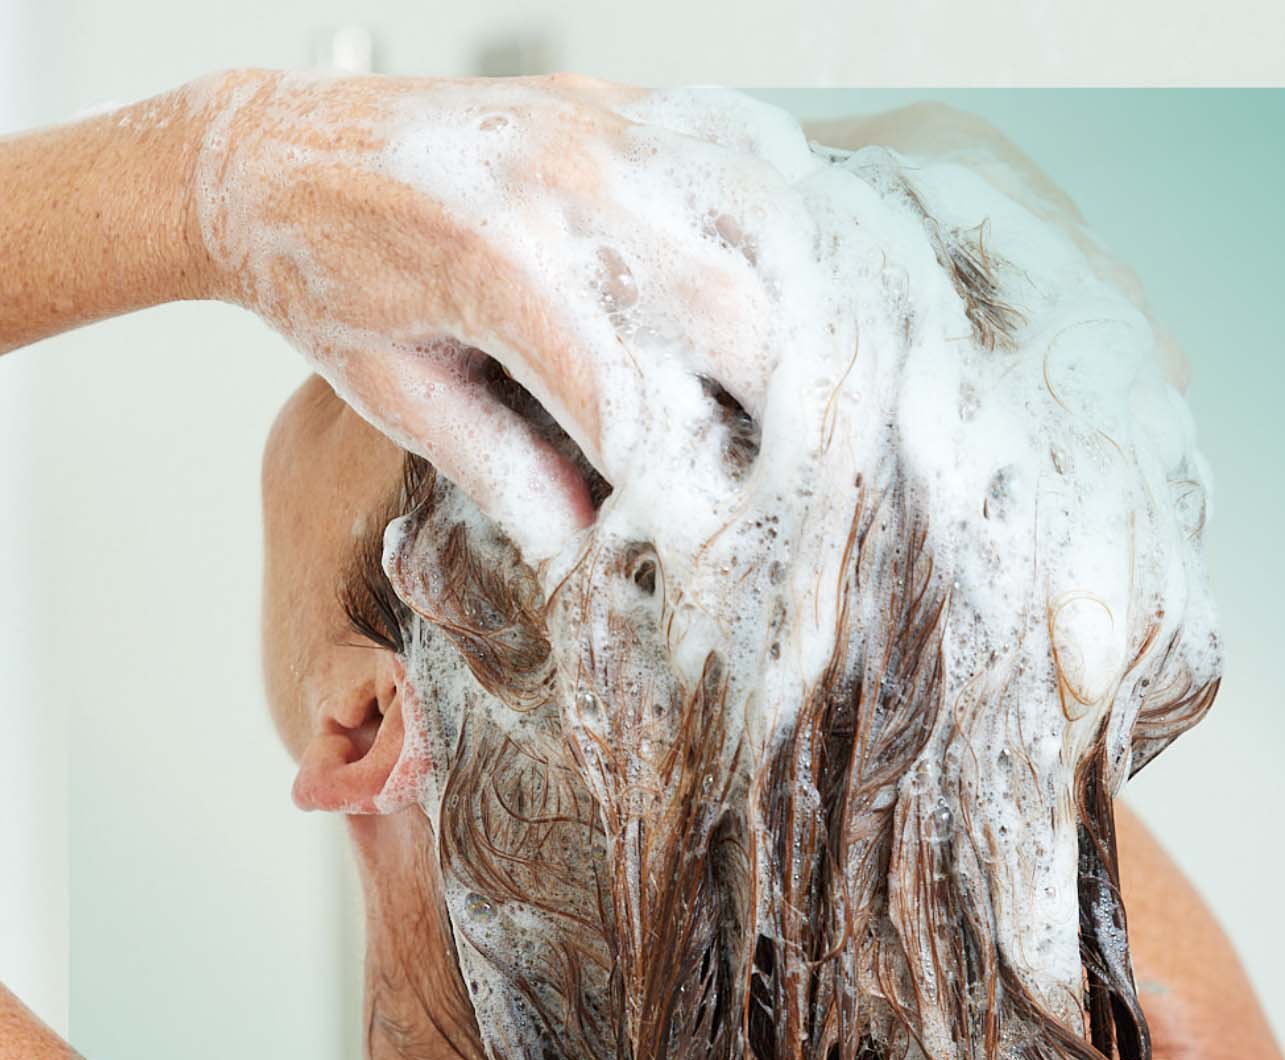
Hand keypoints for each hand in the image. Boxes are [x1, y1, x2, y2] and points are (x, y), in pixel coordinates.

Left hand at [187, 71, 793, 559]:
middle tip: (809, 485)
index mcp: (499, 270)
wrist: (267, 156)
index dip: (696, 495)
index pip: (643, 403)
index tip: (726, 554)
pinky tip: (811, 273)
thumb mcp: (398, 397)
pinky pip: (739, 144)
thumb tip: (591, 551)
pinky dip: (790, 215)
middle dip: (789, 418)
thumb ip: (504, 471)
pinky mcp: (610, 104)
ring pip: (767, 220)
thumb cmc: (322, 282)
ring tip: (842, 390)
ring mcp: (595, 128)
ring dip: (816, 312)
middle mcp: (563, 184)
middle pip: (738, 315)